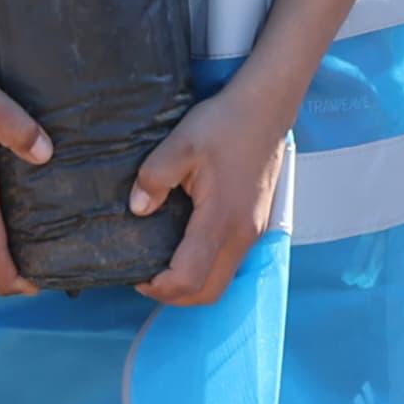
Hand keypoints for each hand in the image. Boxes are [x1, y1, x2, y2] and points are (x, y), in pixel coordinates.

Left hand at [130, 71, 301, 306]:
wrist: (266, 108)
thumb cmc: (225, 123)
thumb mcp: (180, 143)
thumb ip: (154, 178)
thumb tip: (138, 208)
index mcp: (221, 220)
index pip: (189, 279)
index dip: (159, 288)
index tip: (137, 274)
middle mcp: (241, 235)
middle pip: (208, 292)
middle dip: (175, 295)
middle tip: (147, 276)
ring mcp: (253, 232)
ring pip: (221, 279)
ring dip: (191, 282)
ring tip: (163, 261)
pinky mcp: (256, 223)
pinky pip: (229, 261)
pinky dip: (205, 266)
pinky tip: (186, 243)